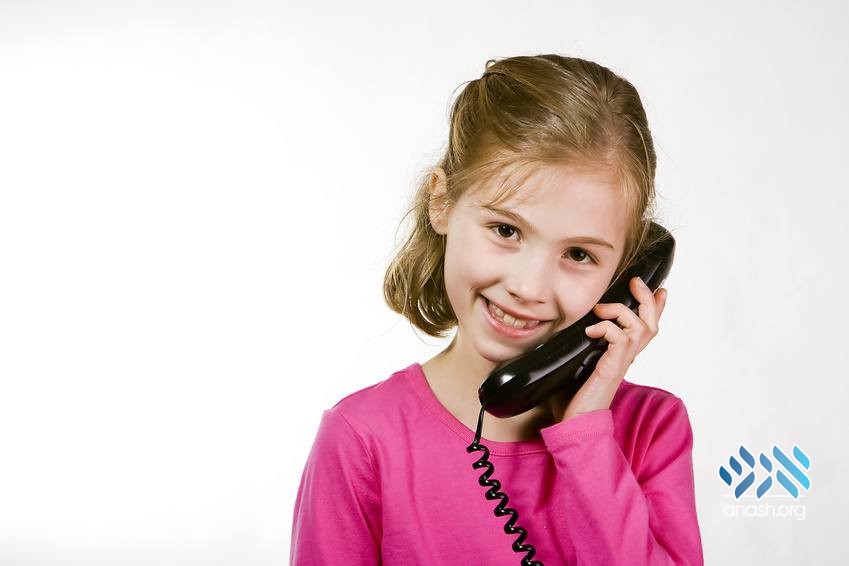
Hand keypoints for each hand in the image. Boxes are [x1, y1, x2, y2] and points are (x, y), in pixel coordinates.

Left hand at [544, 277, 667, 424]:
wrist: (574, 424)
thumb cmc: (572, 398)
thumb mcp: (576, 363)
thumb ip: (579, 346)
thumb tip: (564, 326)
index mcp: (620, 356)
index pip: (644, 329)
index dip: (655, 309)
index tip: (660, 290)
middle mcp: (626, 358)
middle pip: (651, 324)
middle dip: (648, 299)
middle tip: (638, 282)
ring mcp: (621, 363)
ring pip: (640, 327)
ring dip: (621, 310)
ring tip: (600, 308)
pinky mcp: (612, 369)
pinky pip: (620, 338)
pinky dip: (607, 327)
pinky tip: (590, 331)